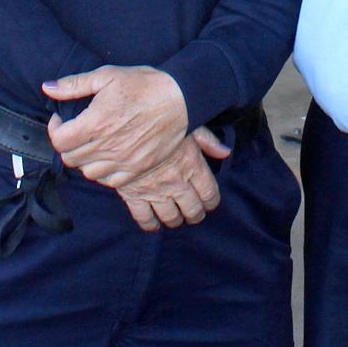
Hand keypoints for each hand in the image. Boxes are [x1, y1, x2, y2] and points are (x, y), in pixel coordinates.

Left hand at [44, 65, 190, 186]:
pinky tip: (109, 155)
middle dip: (68, 143)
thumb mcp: (107, 76)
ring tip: (93, 143)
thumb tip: (47, 88)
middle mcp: (106, 146)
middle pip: (70, 158)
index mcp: (95, 122)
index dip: (55, 130)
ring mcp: (122, 161)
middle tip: (77, 130)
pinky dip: (104, 171)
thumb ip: (74, 84)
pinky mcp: (136, 170)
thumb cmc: (144, 85)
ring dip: (85, 159)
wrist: (181, 99)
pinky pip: (109, 180)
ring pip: (88, 172)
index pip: (59, 140)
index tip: (62, 120)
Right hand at [111, 129, 231, 230]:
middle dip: (195, 214)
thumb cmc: (158, 121)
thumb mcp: (188, 124)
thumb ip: (208, 140)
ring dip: (175, 220)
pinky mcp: (134, 195)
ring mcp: (155, 191)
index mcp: (192, 165)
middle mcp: (176, 182)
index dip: (211, 201)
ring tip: (176, 217)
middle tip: (193, 213)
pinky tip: (154, 224)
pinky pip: (145, 218)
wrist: (122, 126)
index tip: (209, 202)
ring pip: (171, 217)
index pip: (209, 193)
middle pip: (192, 210)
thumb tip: (225, 153)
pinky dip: (151, 225)